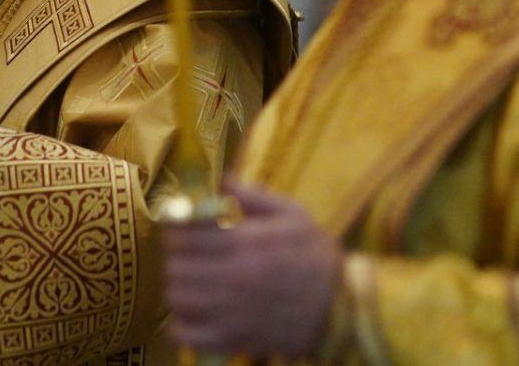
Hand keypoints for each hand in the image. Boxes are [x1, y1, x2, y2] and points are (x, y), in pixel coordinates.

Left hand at [162, 179, 340, 358]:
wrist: (342, 310)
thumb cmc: (316, 257)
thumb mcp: (294, 215)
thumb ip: (255, 196)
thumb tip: (223, 179)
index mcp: (246, 242)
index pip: (185, 231)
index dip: (176, 224)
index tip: (181, 223)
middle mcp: (233, 277)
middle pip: (177, 264)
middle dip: (176, 254)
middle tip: (187, 251)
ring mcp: (231, 312)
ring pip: (177, 296)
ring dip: (177, 284)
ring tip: (191, 278)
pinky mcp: (232, 339)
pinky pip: (186, 334)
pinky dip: (180, 323)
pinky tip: (192, 310)